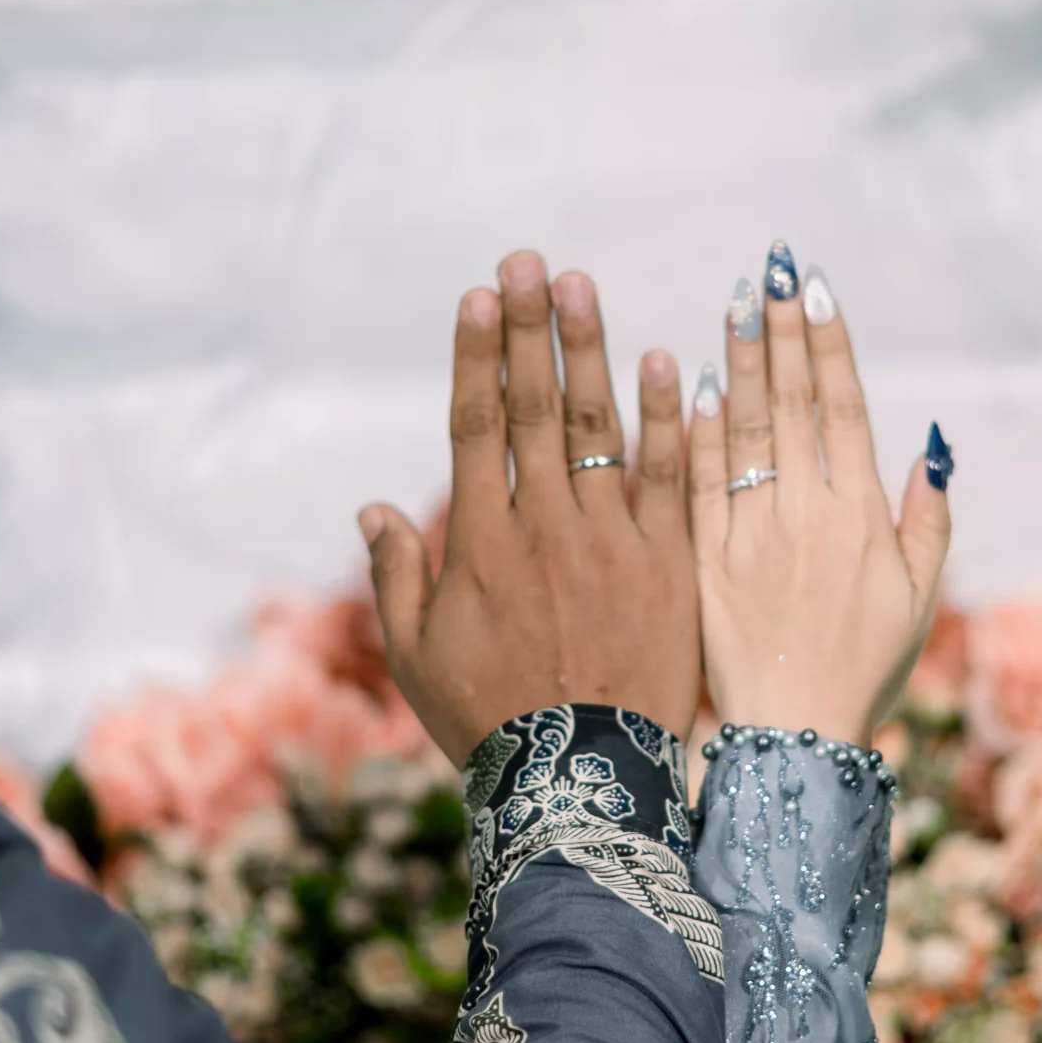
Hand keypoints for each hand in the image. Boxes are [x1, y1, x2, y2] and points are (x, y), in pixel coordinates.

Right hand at [358, 251, 698, 767]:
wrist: (583, 784)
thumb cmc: (488, 723)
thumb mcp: (418, 656)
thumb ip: (396, 575)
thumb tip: (373, 505)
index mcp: (479, 543)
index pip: (475, 426)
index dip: (476, 357)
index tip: (477, 296)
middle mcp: (544, 527)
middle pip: (534, 408)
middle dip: (528, 328)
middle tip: (528, 259)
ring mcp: (611, 541)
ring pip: (599, 426)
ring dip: (589, 349)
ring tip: (581, 285)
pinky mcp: (668, 564)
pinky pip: (667, 478)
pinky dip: (667, 419)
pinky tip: (667, 362)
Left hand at [688, 247, 950, 747]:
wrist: (794, 740)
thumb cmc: (865, 672)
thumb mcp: (919, 599)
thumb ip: (929, 520)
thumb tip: (934, 446)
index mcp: (862, 518)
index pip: (844, 409)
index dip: (830, 346)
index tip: (816, 290)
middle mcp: (807, 516)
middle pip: (792, 404)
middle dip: (781, 331)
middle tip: (768, 271)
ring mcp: (752, 536)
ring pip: (744, 431)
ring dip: (740, 362)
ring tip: (736, 303)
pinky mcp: (703, 564)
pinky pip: (698, 484)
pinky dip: (697, 430)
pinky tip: (692, 381)